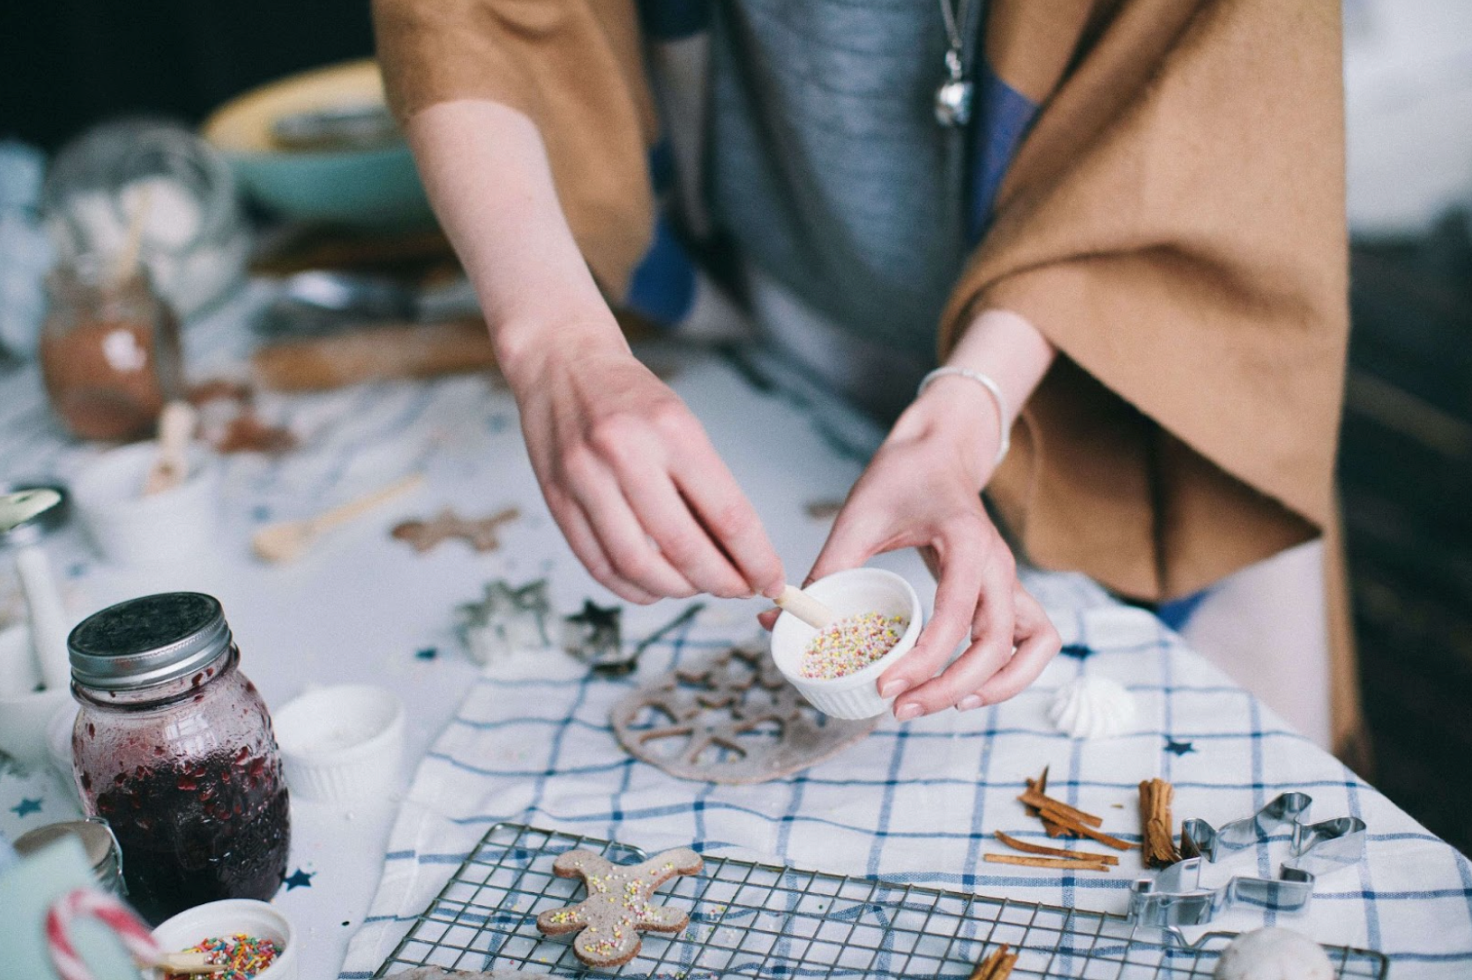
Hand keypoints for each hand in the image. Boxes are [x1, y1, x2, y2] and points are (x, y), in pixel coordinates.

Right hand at [507, 324, 784, 603]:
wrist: (561, 362)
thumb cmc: (630, 396)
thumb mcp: (681, 424)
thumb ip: (704, 487)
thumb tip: (737, 556)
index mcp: (670, 431)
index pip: (727, 515)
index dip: (755, 559)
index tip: (771, 580)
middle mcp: (625, 454)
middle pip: (683, 548)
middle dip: (720, 582)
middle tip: (738, 589)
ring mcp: (584, 479)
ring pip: (638, 566)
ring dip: (676, 590)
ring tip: (694, 587)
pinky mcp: (556, 500)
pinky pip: (599, 565)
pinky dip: (632, 588)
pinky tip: (653, 586)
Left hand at [774, 380, 1059, 717]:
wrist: (939, 451)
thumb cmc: (901, 478)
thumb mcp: (858, 518)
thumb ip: (824, 571)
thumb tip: (774, 619)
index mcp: (966, 542)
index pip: (955, 616)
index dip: (922, 660)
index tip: (883, 686)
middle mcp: (998, 563)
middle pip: (996, 643)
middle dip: (950, 686)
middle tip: (900, 707)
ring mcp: (1009, 578)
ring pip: (1032, 646)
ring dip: (997, 686)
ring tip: (945, 706)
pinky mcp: (1008, 590)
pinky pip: (1035, 641)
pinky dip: (1015, 671)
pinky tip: (972, 690)